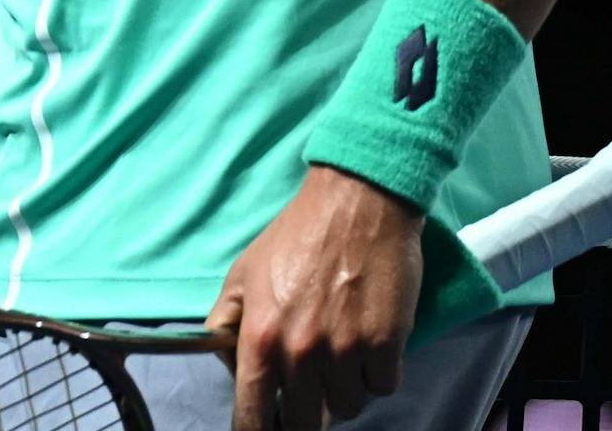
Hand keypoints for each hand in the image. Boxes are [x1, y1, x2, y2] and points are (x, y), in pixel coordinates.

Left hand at [204, 166, 423, 430]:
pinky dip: (378, 373)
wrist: (358, 203)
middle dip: (306, 414)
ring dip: (345, 389)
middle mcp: (300, 351)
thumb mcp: (243, 274)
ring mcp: (346, 351)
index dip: (257, 429)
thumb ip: (225, 323)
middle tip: (312, 391)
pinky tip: (370, 343)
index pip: (252, 413)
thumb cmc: (296, 235)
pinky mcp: (386, 345)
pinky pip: (382, 387)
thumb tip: (230, 368)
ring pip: (347, 408)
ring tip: (343, 353)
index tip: (264, 430)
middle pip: (304, 423)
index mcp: (260, 337)